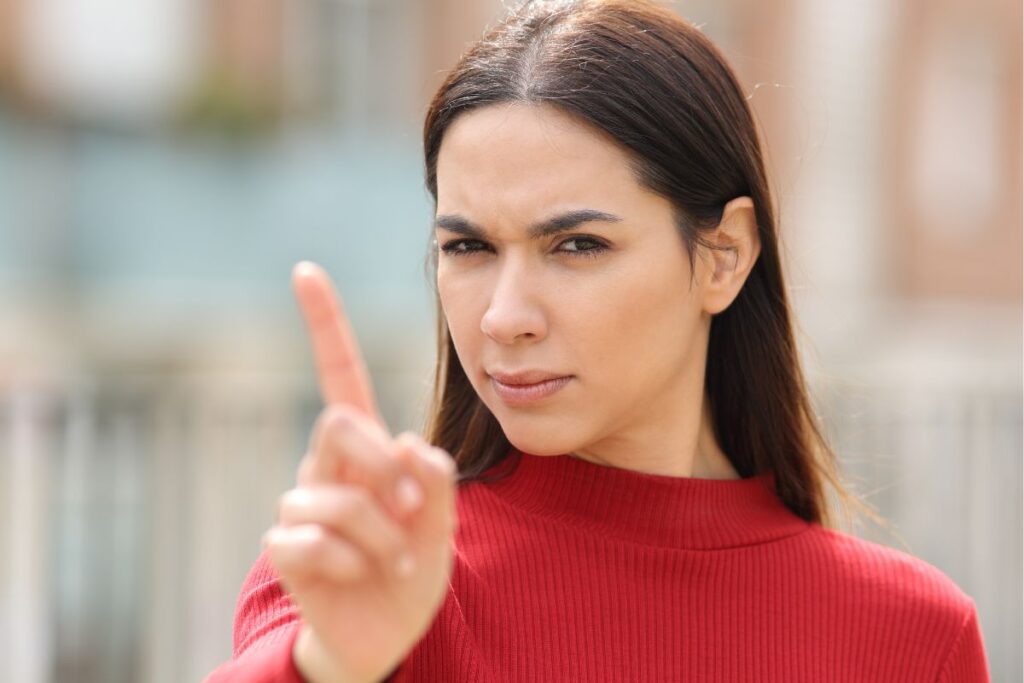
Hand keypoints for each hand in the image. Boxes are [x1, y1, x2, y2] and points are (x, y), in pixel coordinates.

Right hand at [261, 261, 457, 682]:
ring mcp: (302, 506)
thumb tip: (407, 442)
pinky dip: (351, 565)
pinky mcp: (284, 547)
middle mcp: (327, 466)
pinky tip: (358, 577)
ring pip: (334, 498)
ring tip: (394, 561)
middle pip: (337, 423)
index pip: (339, 373)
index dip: (324, 323)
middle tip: (412, 508)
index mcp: (365, 448)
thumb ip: (434, 478)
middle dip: (380, 466)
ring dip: (381, 537)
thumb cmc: (413, 566)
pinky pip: (311, 542)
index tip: (305, 270)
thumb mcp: (441, 519)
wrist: (385, 633)